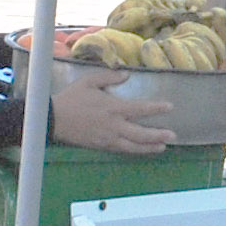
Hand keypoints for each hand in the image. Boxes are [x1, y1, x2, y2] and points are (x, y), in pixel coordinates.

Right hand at [49, 71, 173, 153]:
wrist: (54, 120)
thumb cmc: (72, 98)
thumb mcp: (89, 81)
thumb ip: (109, 76)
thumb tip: (126, 74)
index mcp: (113, 108)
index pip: (140, 109)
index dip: (156, 108)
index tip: (170, 107)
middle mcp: (114, 126)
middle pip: (141, 134)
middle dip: (158, 135)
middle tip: (172, 135)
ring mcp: (108, 138)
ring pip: (133, 146)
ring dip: (149, 147)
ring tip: (162, 147)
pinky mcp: (101, 146)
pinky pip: (122, 150)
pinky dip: (134, 150)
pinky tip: (141, 149)